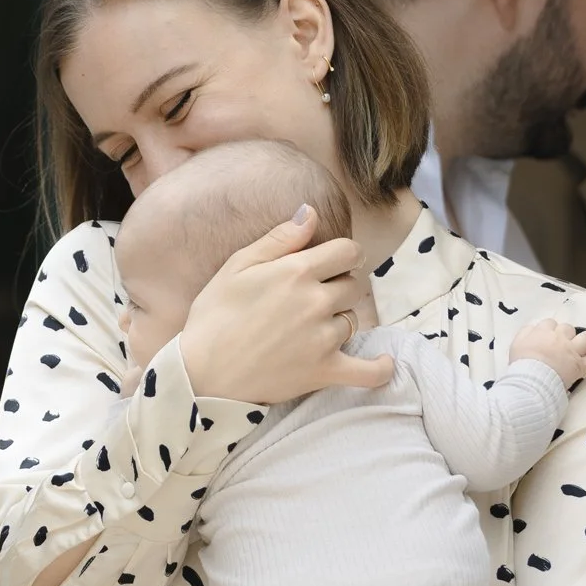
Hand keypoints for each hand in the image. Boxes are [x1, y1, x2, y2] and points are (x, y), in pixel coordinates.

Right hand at [179, 204, 392, 403]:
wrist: (201, 373)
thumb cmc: (213, 316)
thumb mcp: (237, 266)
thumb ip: (279, 239)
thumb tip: (311, 212)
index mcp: (297, 271)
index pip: (347, 251)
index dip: (344, 254)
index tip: (335, 262)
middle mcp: (316, 302)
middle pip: (353, 284)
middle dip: (340, 285)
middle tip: (317, 296)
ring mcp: (324, 339)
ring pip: (353, 319)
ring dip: (341, 319)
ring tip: (313, 327)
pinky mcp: (324, 372)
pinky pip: (367, 372)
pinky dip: (379, 368)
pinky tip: (384, 362)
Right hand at [509, 318, 585, 389]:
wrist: (531, 382)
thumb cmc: (521, 366)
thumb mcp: (516, 345)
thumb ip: (525, 333)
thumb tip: (533, 329)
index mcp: (543, 332)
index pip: (550, 323)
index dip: (550, 330)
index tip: (548, 339)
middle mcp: (560, 338)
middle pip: (568, 328)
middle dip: (565, 335)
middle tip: (561, 345)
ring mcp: (572, 352)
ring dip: (585, 340)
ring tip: (581, 347)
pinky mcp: (580, 366)